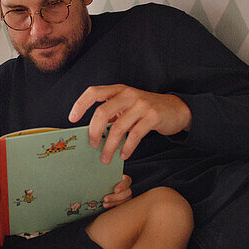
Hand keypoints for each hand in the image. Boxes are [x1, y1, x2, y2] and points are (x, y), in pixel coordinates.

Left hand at [69, 85, 190, 163]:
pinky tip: (123, 155)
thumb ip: (111, 114)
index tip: (71, 119)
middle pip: (102, 112)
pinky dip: (127, 148)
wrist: (176, 109)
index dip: (80, 104)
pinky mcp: (153, 116)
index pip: (93, 92)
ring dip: (110, 146)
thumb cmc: (145, 110)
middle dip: (94, 131)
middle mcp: (128, 94)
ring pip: (118, 128)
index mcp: (118, 90)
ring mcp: (142, 105)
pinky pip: (135, 135)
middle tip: (92, 144)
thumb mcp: (127, 106)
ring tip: (106, 158)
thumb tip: (92, 133)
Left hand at [102, 175, 131, 208]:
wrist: (109, 184)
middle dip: (115, 197)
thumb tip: (100, 180)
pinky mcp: (123, 202)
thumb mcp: (110, 178)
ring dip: (113, 203)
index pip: (126, 182)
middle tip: (105, 199)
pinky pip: (120, 206)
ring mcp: (127, 196)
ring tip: (105, 204)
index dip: (122, 186)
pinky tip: (107, 206)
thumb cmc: (109, 180)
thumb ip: (107, 178)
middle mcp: (128, 188)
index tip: (115, 190)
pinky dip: (113, 206)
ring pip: (124, 201)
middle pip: (126, 193)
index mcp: (126, 180)